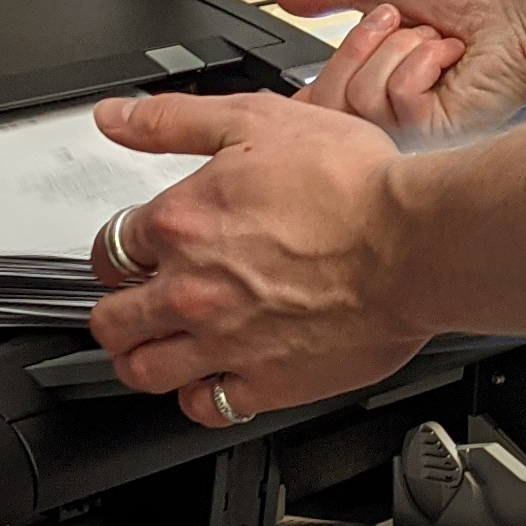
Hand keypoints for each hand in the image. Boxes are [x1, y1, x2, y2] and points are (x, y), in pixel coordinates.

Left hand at [86, 92, 431, 426]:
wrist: (414, 243)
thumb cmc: (352, 184)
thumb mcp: (254, 121)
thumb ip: (173, 121)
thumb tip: (114, 118)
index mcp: (180, 223)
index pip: (113, 246)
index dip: (123, 246)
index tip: (137, 250)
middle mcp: (189, 290)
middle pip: (111, 318)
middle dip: (116, 309)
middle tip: (134, 303)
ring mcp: (223, 343)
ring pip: (142, 370)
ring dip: (139, 357)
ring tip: (153, 346)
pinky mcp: (264, 383)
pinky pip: (204, 407)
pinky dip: (199, 396)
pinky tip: (210, 378)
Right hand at [276, 0, 525, 139]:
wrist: (513, 6)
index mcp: (373, 74)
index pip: (316, 102)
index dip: (308, 90)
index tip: (307, 80)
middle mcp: (388, 104)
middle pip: (329, 98)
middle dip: (362, 44)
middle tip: (399, 22)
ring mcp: (409, 123)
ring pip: (361, 97)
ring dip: (402, 50)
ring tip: (436, 41)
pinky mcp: (432, 131)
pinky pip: (396, 98)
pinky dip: (423, 64)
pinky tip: (450, 59)